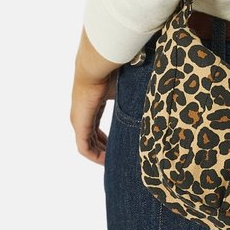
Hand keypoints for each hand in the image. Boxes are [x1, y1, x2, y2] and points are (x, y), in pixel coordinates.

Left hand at [70, 27, 123, 164]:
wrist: (97, 67)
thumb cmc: (111, 73)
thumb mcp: (123, 90)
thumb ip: (130, 99)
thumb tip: (151, 100)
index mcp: (91, 105)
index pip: (95, 126)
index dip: (106, 138)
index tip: (117, 144)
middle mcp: (82, 114)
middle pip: (91, 137)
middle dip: (103, 148)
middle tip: (116, 156)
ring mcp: (79, 120)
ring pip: (87, 144)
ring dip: (99, 154)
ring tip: (112, 162)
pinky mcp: (79, 124)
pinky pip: (84, 147)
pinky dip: (94, 155)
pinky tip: (105, 160)